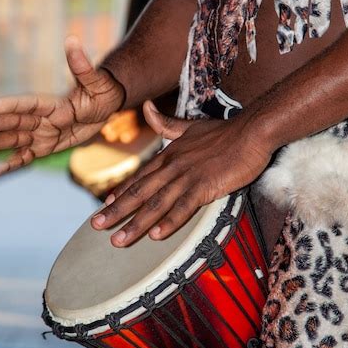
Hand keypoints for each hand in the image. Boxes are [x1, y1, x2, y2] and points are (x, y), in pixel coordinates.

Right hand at [0, 36, 124, 177]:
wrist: (105, 106)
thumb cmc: (101, 90)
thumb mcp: (95, 80)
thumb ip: (81, 65)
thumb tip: (71, 40)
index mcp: (51, 102)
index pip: (29, 104)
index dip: (13, 105)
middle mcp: (42, 118)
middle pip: (15, 122)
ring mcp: (41, 133)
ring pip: (15, 140)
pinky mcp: (45, 147)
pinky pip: (26, 158)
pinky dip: (10, 165)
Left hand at [92, 100, 272, 246]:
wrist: (252, 131)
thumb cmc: (225, 132)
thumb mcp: (190, 126)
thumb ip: (167, 123)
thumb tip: (147, 107)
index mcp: (169, 155)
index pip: (139, 177)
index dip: (121, 192)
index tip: (103, 206)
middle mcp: (172, 166)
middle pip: (139, 192)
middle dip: (116, 212)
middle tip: (96, 227)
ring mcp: (187, 176)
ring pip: (156, 204)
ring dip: (135, 224)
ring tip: (118, 241)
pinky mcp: (205, 186)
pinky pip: (184, 207)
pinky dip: (169, 222)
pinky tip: (156, 236)